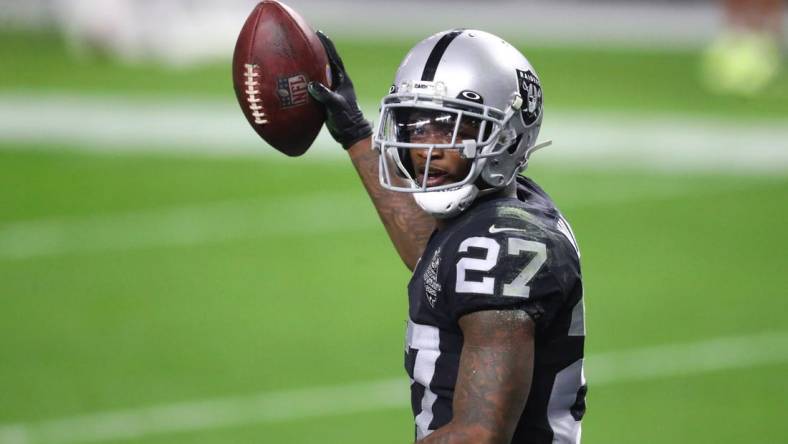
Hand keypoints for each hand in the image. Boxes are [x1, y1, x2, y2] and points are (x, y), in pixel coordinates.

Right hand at [308, 31, 372, 148]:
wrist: (350, 133)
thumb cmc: (346, 119)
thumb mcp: (335, 105)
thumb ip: (325, 94)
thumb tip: (312, 85)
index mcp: (342, 80)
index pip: (334, 58)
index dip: (327, 45)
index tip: (319, 34)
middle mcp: (338, 82)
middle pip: (326, 62)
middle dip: (317, 51)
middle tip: (306, 41)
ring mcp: (332, 90)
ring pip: (320, 73)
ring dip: (312, 65)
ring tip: (299, 56)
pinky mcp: (326, 98)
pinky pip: (316, 85)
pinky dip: (308, 80)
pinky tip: (298, 78)